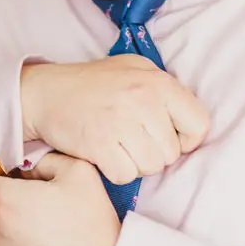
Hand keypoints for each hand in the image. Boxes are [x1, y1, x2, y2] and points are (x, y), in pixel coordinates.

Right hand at [20, 55, 210, 184]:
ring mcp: (120, 123)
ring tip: (118, 146)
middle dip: (154, 154)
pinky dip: (116, 172)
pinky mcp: (99, 144)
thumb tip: (190, 124)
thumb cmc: (93, 83)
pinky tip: (104, 155)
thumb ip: (166, 91)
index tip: (166, 137)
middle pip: (172, 154)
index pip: (199, 125)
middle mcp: (143, 100)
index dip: (186, 139)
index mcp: (158, 82)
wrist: (45, 92)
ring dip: (136, 164)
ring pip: (151, 167)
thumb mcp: (135, 69)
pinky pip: (125, 175)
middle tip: (131, 140)